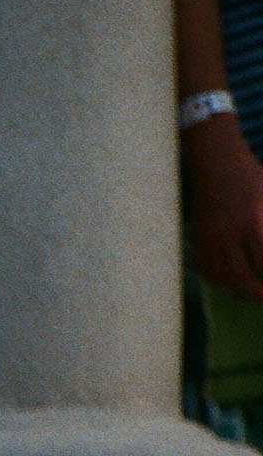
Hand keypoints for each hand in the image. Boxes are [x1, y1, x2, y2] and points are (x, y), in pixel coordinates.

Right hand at [189, 120, 262, 300]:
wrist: (216, 162)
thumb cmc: (251, 176)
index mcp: (251, 222)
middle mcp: (228, 235)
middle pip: (242, 277)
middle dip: (257, 293)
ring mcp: (209, 238)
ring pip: (221, 277)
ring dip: (236, 291)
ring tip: (249, 294)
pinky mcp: (198, 238)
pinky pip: (205, 268)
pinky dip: (217, 281)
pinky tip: (228, 284)